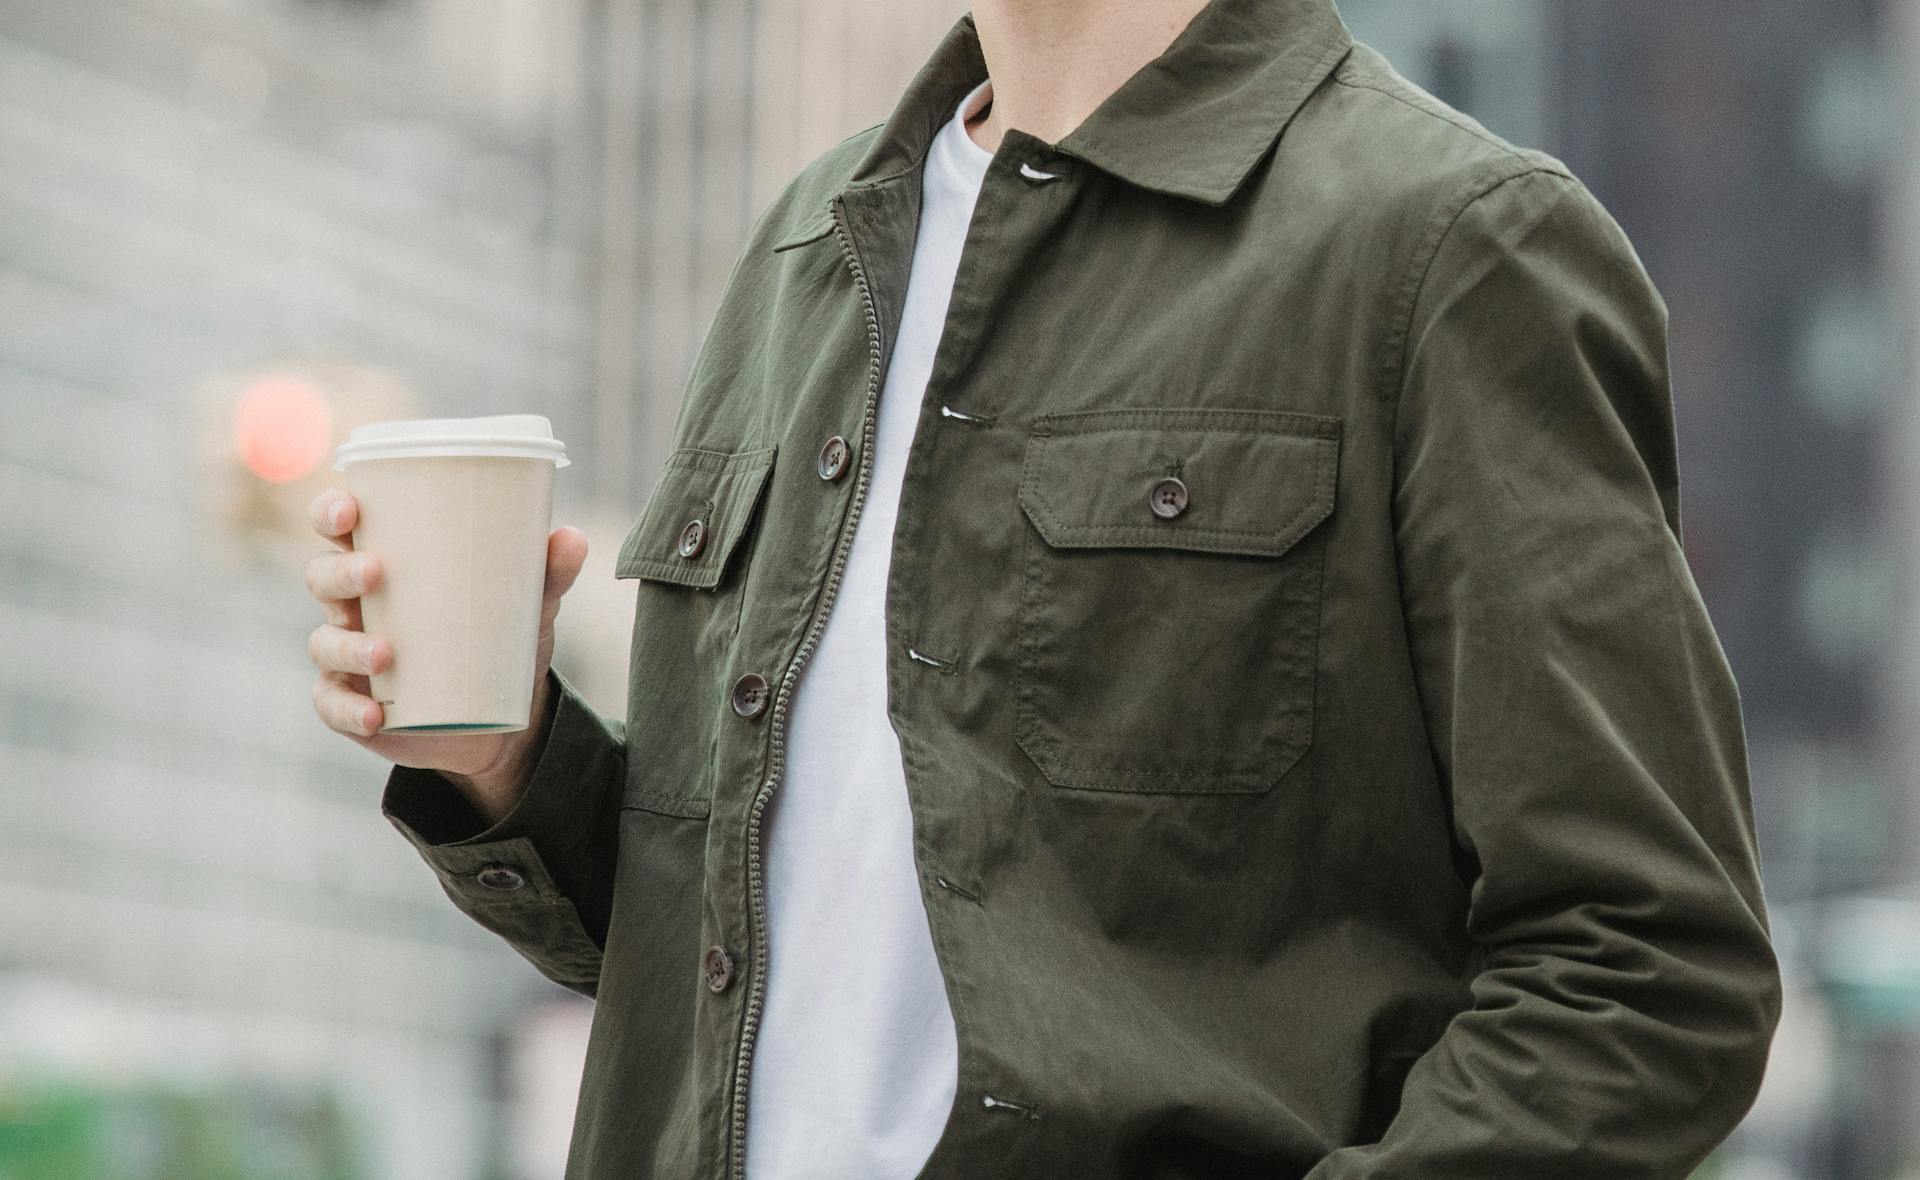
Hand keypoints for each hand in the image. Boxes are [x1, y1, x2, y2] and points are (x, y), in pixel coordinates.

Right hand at [304, 488, 588, 814]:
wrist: (503, 717)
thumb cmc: (500, 637)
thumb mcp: (528, 605)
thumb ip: (548, 572)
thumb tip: (573, 538)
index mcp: (385, 562)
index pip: (340, 525)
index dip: (331, 511)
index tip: (350, 510)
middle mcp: (355, 604)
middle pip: (322, 576)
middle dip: (341, 571)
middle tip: (378, 572)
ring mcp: (347, 655)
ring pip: (324, 641)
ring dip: (348, 645)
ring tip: (387, 653)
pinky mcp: (352, 704)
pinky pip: (332, 704)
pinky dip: (348, 709)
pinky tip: (375, 714)